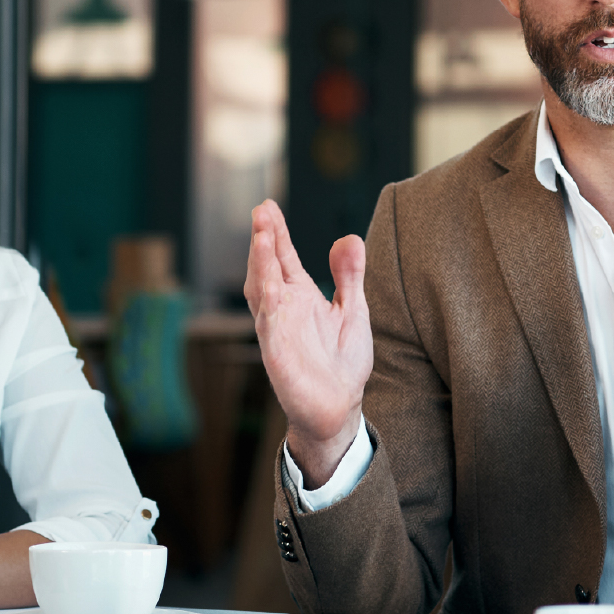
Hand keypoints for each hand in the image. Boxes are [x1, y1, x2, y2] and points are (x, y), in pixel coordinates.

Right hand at [244, 200, 372, 483]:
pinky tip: (269, 283)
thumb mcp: (353, 310)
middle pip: (268, 266)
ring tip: (261, 235)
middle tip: (261, 210)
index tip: (267, 206)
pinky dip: (268, 303)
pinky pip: (269, 325)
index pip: (284, 257)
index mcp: (301, 296)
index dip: (276, 232)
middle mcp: (285, 308)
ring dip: (260, 264)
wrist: (340, 407)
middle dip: (264, 239)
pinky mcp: (277, 353)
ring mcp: (278, 329)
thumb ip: (349, 276)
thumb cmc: (342, 361)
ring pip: (262, 290)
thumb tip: (349, 238)